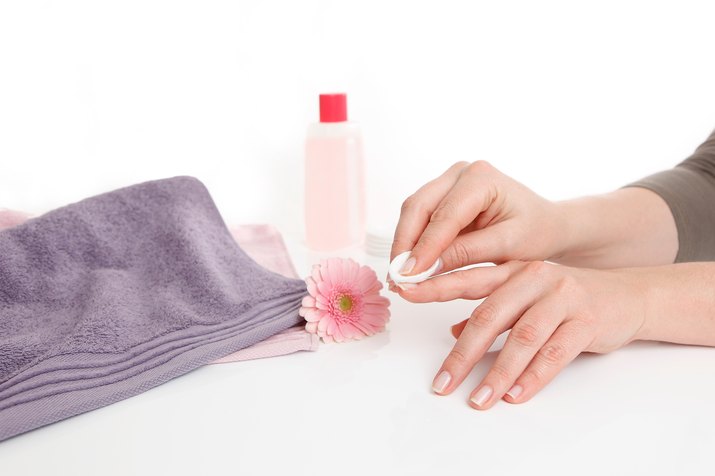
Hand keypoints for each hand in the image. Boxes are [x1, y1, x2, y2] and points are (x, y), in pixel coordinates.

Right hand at [389, 161, 562, 279]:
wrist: (546, 225)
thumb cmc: (536, 233)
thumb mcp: (506, 246)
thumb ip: (465, 253)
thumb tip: (424, 269)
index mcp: (482, 178)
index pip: (444, 215)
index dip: (424, 247)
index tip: (409, 274)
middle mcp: (461, 172)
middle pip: (419, 207)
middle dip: (405, 244)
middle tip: (397, 278)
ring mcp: (449, 182)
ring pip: (413, 211)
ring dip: (404, 244)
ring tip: (398, 277)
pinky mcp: (442, 196)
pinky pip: (419, 218)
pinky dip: (411, 242)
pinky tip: (407, 266)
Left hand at [397, 260, 649, 408]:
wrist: (628, 295)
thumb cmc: (567, 298)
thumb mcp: (526, 297)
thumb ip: (491, 310)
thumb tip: (454, 330)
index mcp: (513, 270)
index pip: (467, 278)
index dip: (434, 286)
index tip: (404, 292)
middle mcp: (534, 278)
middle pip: (490, 317)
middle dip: (462, 354)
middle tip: (443, 382)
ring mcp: (561, 297)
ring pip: (522, 338)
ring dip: (497, 373)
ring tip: (478, 399)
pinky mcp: (586, 320)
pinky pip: (554, 353)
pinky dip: (533, 377)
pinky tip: (516, 396)